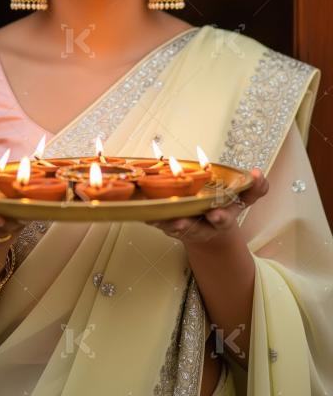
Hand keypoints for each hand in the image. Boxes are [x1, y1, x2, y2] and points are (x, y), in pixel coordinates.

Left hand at [145, 168, 268, 245]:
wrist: (210, 228)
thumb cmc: (226, 206)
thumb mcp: (243, 198)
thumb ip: (255, 187)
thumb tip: (259, 173)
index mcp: (222, 220)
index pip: (223, 220)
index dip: (220, 217)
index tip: (215, 214)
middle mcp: (202, 226)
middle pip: (195, 229)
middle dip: (188, 226)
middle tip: (180, 222)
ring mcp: (184, 227)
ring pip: (173, 227)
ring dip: (164, 222)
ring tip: (155, 217)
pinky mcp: (169, 225)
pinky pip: (159, 222)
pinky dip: (151, 217)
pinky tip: (144, 212)